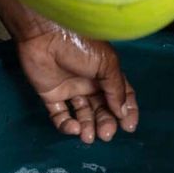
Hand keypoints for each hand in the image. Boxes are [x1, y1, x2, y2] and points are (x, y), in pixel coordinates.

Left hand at [16, 24, 136, 142]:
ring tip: (88, 137)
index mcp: (106, 74)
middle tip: (106, 135)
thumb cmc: (80, 45)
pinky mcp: (50, 95)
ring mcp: (70, 90)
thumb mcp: (107, 65)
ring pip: (82, 114)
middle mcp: (89, 83)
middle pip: (101, 109)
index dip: (126, 112)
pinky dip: (66, 125)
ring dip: (88, 127)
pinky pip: (60, 115)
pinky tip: (73, 128)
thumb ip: (116, 90)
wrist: (45, 36)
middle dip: (105, 123)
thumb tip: (122, 113)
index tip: (128, 127)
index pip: (121, 96)